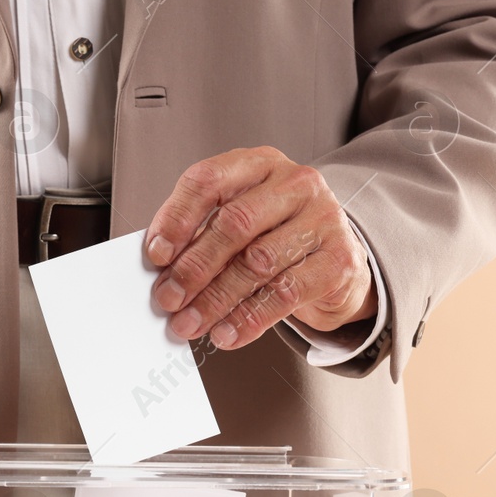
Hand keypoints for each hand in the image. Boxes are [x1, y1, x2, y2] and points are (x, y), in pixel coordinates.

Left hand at [145, 146, 376, 350]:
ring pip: (258, 262)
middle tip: (168, 299)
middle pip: (233, 224)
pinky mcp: (339, 259)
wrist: (334, 257)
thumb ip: (198, 235)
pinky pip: (286, 293)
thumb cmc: (273, 235)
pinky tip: (227, 333)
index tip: (156, 254)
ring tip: (190, 323)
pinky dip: (249, 318)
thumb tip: (161, 269)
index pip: (208, 180)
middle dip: (194, 267)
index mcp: (258, 163)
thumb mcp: (235, 221)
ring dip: (216, 300)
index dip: (177, 218)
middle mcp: (294, 183)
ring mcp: (323, 218)